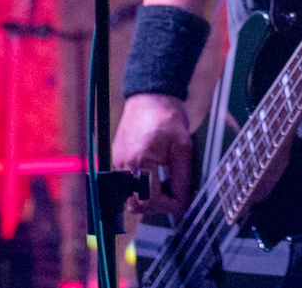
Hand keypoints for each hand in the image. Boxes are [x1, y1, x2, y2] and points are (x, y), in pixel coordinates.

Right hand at [112, 93, 191, 215]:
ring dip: (150, 196)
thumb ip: (182, 178)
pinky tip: (157, 173)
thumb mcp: (182, 147)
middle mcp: (123, 165)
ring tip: (167, 184)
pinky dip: (143, 184)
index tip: (183, 203)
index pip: (151, 201)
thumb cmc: (167, 117)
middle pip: (137, 203)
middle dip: (158, 205)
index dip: (170, 206)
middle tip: (175, 197)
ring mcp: (117, 162)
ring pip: (132, 194)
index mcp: (140, 161)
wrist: (151, 95)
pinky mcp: (117, 158)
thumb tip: (183, 203)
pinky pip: (129, 182)